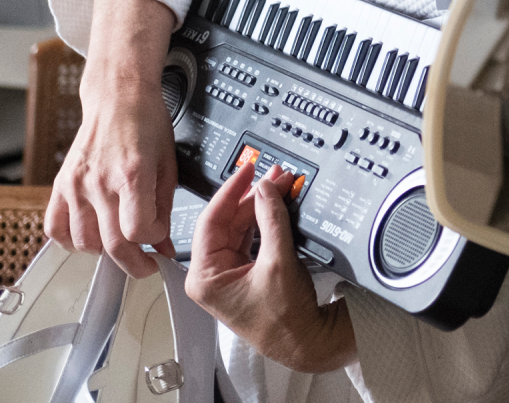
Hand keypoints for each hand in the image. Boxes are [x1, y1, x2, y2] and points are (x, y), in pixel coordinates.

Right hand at [47, 0, 178, 277]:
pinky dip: (71, 240)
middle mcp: (100, 183)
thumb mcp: (168, 165)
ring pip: (84, 243)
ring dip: (104, 251)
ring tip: (119, 239)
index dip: (153, 241)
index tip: (160, 239)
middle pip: (112, 245)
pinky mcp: (60, 184)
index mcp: (132, 175)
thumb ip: (165, 208)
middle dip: (133, 262)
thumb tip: (164, 244)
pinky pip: (55, 229)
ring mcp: (76, 185)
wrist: (119, 97)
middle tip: (145, 262)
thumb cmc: (147, 124)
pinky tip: (90, 233)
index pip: (138, 232)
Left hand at [186, 162, 356, 374]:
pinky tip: (277, 206)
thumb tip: (266, 188)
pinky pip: (251, 237)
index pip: (211, 221)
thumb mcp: (277, 262)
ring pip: (240, 227)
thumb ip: (271, 220)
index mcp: (204, 276)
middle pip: (227, 222)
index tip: (247, 169)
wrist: (304, 340)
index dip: (231, 191)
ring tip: (281, 185)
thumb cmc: (284, 317)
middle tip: (276, 176)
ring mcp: (227, 273)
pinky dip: (265, 221)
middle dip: (252, 197)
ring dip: (261, 207)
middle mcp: (210, 274)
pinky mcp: (244, 271)